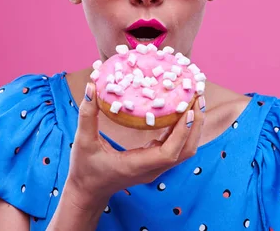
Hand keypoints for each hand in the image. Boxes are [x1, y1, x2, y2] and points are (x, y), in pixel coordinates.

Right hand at [64, 81, 204, 209]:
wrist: (88, 192)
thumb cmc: (85, 169)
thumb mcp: (82, 142)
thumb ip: (86, 115)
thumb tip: (91, 87)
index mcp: (136, 166)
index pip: (169, 153)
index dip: (181, 132)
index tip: (187, 110)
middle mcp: (152, 169)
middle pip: (185, 150)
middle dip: (195, 124)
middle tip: (197, 96)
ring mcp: (155, 167)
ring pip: (184, 150)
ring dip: (192, 127)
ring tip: (194, 100)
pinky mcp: (154, 162)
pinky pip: (176, 147)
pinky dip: (182, 129)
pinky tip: (180, 110)